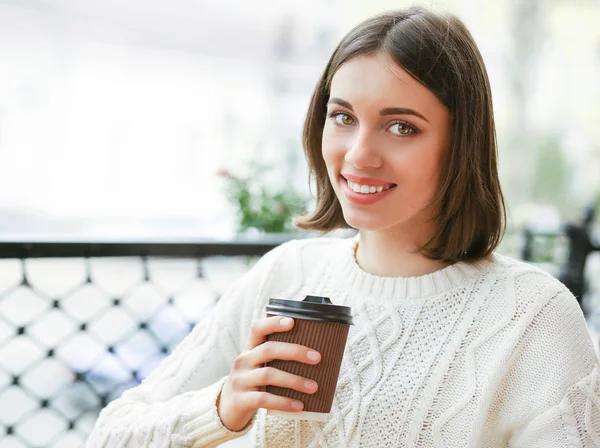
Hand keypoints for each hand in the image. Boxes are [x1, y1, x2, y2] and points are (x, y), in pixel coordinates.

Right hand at [217, 316, 320, 431]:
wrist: (227, 409)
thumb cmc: (253, 383)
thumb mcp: (259, 367)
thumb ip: (278, 359)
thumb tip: (316, 357)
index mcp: (249, 349)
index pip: (257, 328)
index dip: (273, 322)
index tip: (293, 322)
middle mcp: (243, 361)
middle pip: (268, 349)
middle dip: (295, 352)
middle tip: (317, 358)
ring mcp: (240, 380)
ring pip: (268, 374)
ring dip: (294, 380)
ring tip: (314, 387)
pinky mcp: (240, 400)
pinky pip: (264, 399)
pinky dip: (284, 402)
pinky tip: (299, 406)